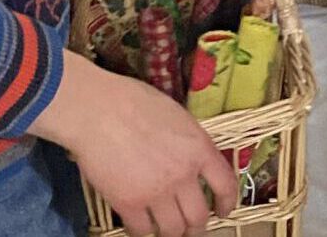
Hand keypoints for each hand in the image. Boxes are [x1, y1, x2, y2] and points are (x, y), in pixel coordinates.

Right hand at [33, 58, 235, 236]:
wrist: (99, 110)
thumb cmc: (136, 103)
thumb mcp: (179, 118)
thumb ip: (191, 144)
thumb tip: (196, 161)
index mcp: (199, 149)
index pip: (225, 184)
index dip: (228, 203)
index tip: (224, 211)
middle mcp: (183, 175)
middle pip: (198, 217)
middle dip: (197, 228)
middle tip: (192, 230)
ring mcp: (155, 192)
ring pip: (172, 230)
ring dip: (171, 233)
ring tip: (167, 231)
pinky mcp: (128, 203)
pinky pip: (141, 230)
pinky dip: (143, 232)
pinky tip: (140, 226)